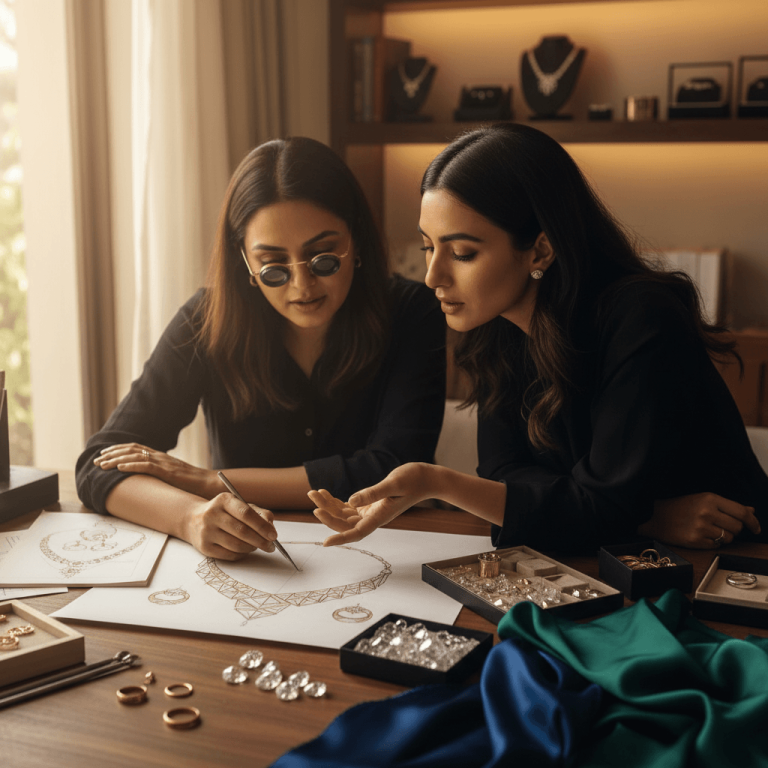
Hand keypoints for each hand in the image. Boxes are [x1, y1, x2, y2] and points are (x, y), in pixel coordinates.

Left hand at [94, 443, 217, 498]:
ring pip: (135, 456)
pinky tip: (119, 468)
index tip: (103, 454)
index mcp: (160, 456)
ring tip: (102, 464)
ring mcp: (164, 463)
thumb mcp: (171, 477)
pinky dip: (131, 465)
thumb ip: (158, 475)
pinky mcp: (167, 472)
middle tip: (96, 460)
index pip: (135, 448)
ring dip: (116, 459)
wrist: (207, 485)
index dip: (118, 449)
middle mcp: (160, 456)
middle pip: (131, 449)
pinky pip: (146, 466)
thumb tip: (143, 481)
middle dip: (111, 454)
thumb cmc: (190, 484)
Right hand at [184, 492, 277, 560]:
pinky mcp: (204, 547)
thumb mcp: (240, 506)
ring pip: (236, 545)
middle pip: (242, 531)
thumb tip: (271, 527)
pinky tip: (245, 550)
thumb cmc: (225, 513)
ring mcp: (206, 531)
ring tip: (257, 546)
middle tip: (271, 546)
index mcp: (224, 500)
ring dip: (252, 548)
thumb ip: (259, 513)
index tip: (274, 536)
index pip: (246, 513)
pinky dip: (242, 554)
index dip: (262, 526)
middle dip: (260, 541)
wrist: (194, 520)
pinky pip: (229, 555)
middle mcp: (212, 514)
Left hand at [310, 463, 433, 545]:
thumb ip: (372, 493)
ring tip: (314, 493)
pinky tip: (326, 494)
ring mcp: (371, 512)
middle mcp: (373, 517)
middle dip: (326, 513)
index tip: (324, 544)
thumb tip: (351, 500)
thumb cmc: (413, 480)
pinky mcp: (370, 504)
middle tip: (312, 498)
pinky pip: (349, 507)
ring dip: (328, 506)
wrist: (426, 479)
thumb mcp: (393, 484)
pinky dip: (336, 502)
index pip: (355, 533)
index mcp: (379, 517)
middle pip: (344, 523)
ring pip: (343, 515)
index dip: (340, 539)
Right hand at [638, 492, 760, 548]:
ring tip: (709, 530)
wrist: (653, 515)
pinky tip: (702, 536)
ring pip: (728, 538)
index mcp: (709, 498)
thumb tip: (751, 511)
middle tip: (722, 526)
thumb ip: (728, 506)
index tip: (756, 528)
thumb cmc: (678, 506)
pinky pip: (716, 546)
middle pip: (737, 527)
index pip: (741, 512)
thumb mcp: (702, 499)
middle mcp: (706, 512)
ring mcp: (700, 527)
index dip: (752, 522)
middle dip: (734, 529)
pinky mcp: (695, 540)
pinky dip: (713, 543)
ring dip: (724, 536)